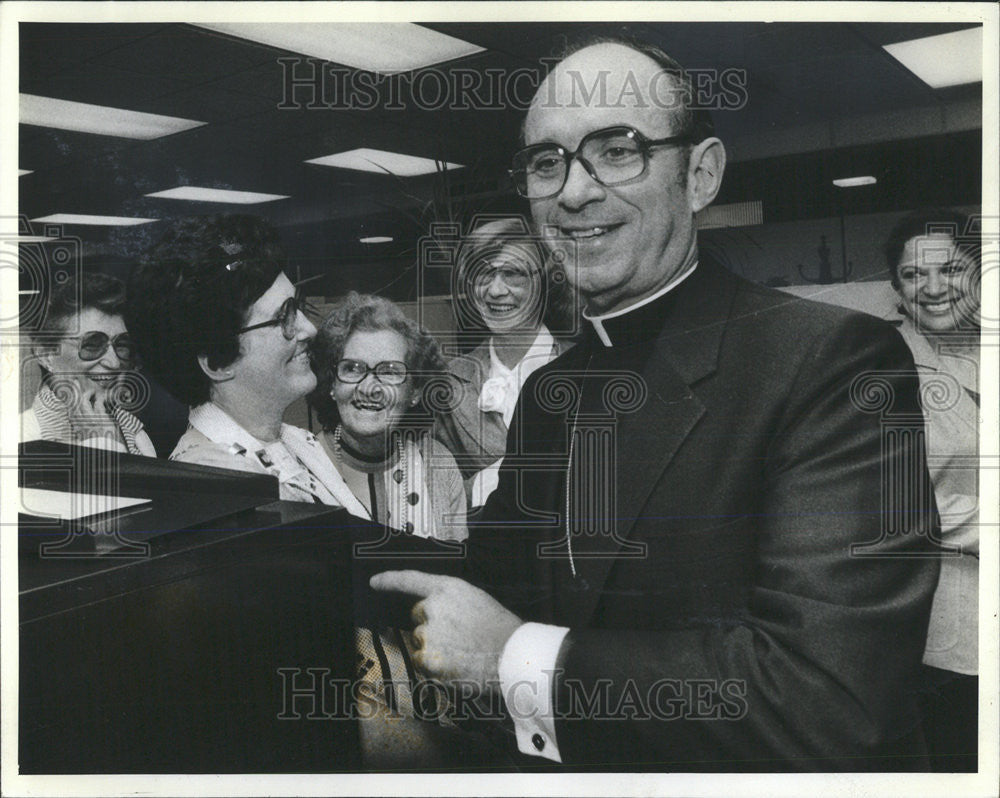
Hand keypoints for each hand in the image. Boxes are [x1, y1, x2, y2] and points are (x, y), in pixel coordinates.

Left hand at [370, 570, 521, 695]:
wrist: (513, 654)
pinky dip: (435, 667)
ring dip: (435, 648)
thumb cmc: (501, 629)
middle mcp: (433, 607)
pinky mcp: (428, 659)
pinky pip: (423, 664)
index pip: (410, 580)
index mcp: (447, 588)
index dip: (389, 580)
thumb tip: (435, 616)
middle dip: (432, 627)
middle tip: (458, 637)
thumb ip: (450, 603)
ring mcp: (428, 634)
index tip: (374, 582)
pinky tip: (457, 665)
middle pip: (418, 618)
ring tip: (463, 652)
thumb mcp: (476, 601)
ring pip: (420, 643)